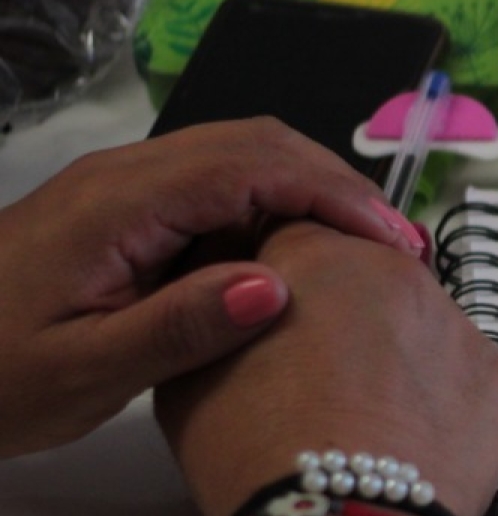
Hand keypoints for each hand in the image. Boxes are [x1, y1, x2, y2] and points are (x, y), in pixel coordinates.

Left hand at [0, 119, 425, 459]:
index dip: (335, 195)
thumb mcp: (81, 374)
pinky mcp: (121, 213)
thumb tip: (272, 287)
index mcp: (118, 205)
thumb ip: (177, 329)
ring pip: (238, 156)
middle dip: (338, 183)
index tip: (391, 243)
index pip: (253, 166)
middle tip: (398, 244)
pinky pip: (213, 186)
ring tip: (364, 248)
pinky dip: (272, 206)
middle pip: (256, 142)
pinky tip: (295, 256)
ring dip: (309, 190)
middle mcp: (123, 178)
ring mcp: (121, 189)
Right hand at [155, 220, 497, 515]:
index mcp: (316, 255)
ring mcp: (457, 324)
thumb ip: (218, 311)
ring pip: (419, 324)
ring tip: (361, 416)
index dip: (283, 276)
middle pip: (368, 275)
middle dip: (343, 313)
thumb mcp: (190, 370)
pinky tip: (406, 437)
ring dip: (395, 353)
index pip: (298, 232)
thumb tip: (236, 297)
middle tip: (317, 377)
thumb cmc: (257, 457)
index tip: (277, 312)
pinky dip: (441, 397)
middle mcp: (396, 274)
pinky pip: (463, 373)